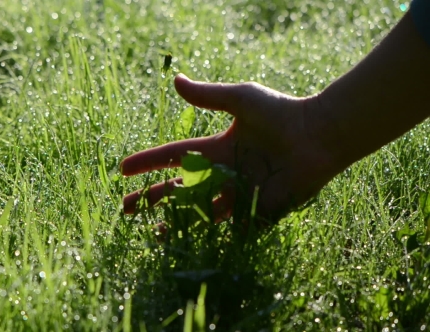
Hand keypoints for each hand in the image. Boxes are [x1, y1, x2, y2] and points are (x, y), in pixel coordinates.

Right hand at [120, 74, 342, 223]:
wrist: (319, 136)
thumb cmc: (282, 113)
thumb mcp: (240, 99)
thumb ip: (208, 95)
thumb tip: (175, 79)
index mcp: (216, 148)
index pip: (173, 156)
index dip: (148, 162)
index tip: (123, 169)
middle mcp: (223, 174)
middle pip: (179, 189)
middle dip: (152, 198)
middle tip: (126, 208)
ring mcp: (239, 196)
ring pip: (199, 213)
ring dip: (175, 222)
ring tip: (151, 231)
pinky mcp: (257, 213)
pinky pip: (229, 229)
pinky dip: (209, 237)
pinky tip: (186, 245)